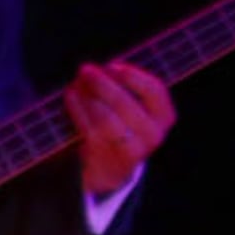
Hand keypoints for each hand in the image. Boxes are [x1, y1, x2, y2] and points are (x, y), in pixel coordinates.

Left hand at [67, 60, 175, 200]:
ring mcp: (131, 149)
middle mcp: (152, 135)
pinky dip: (77, 109)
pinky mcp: (108, 156)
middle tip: (85, 69)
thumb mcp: (135, 108)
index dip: (133, 76)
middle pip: (125, 104)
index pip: (155, 91)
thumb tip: (98, 70)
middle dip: (103, 84)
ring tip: (76, 83)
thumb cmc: (123, 126)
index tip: (113, 65)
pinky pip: (90, 129)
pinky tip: (71, 96)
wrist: (112, 169)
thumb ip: (125, 87)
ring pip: (105, 118)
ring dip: (87, 96)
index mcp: (164, 117)